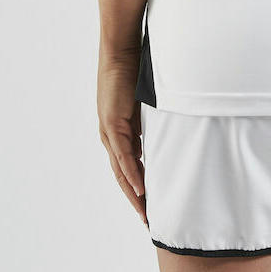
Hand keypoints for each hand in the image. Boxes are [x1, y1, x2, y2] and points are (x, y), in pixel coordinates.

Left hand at [97, 48, 146, 223]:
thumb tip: (160, 135)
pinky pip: (124, 155)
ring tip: (145, 212)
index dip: (138, 186)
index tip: (150, 204)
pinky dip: (133, 174)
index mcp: (119, 131)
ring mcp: (110, 131)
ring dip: (133, 193)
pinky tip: (141, 188)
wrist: (121, 52)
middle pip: (122, 176)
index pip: (128, 166)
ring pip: (121, 171)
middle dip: (135, 199)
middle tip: (147, 219)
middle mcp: (111, 136)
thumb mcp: (145, 102)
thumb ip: (149, 120)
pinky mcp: (112, 124)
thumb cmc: (134, 70)